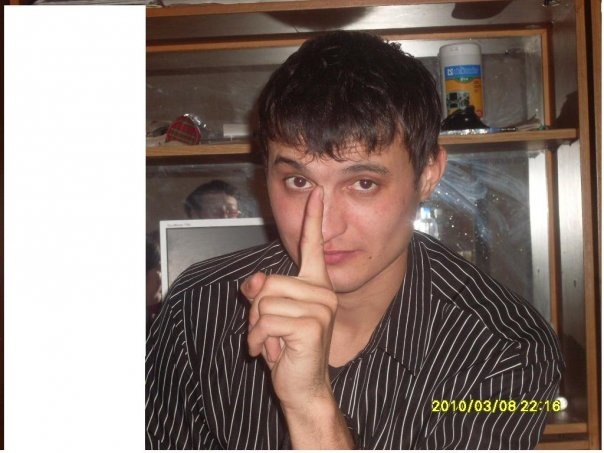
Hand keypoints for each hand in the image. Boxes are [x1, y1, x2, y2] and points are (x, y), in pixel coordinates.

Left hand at [242, 186, 336, 409]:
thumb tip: (253, 281)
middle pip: (268, 281)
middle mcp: (322, 292)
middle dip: (256, 310)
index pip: (313, 247)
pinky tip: (271, 353)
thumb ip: (261, 293)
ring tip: (272, 343)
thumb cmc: (289, 350)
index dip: (312, 220)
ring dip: (257, 328)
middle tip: (269, 332)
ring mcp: (320, 308)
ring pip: (264, 302)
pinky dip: (259, 339)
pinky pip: (266, 321)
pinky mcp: (311, 325)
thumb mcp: (269, 316)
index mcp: (316, 285)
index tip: (314, 194)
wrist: (303, 386)